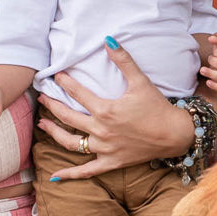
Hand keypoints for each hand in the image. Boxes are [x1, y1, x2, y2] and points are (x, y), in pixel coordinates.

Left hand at [37, 38, 194, 179]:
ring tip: (42, 124)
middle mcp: (101, 130)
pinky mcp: (110, 162)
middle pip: (67, 117)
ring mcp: (104, 148)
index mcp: (105, 110)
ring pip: (70, 143)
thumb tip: (108, 39)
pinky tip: (54, 176)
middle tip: (42, 97)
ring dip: (53, 133)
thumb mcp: (140, 81)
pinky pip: (87, 171)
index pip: (77, 93)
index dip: (64, 82)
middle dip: (51, 105)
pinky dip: (70, 174)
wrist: (174, 134)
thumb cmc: (157, 107)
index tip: (56, 75)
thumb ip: (123, 60)